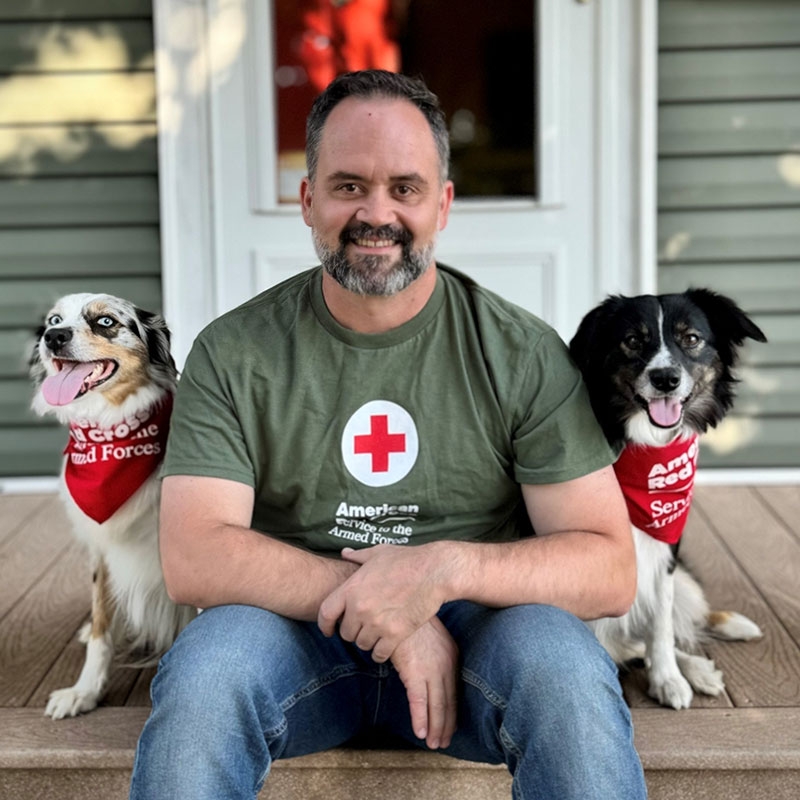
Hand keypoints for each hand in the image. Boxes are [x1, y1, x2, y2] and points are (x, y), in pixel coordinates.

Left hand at [317, 543, 450, 662]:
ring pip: (362, 644)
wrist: (433, 571)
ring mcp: (377, 623)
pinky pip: (379, 654)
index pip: (326, 614)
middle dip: (353, 631)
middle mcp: (360, 608)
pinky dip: (380, 652)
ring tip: (376, 634)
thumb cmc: (406, 559)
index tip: (328, 630)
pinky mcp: (395, 634)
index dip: (325, 625)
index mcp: (352, 588)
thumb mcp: (378, 553)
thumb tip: (345, 553)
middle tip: (363, 626)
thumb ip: (358, 556)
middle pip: (346, 633)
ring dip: (368, 641)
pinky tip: (385, 646)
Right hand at [391, 617, 458, 749]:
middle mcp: (445, 664)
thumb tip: (428, 667)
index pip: (454, 690)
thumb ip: (432, 652)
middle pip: (449, 701)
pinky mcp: (414, 672)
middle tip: (443, 742)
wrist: (395, 604)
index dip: (452, 710)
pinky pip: (419, 702)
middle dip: (446, 724)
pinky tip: (420, 733)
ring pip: (436, 706)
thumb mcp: (428, 634)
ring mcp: (431, 669)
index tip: (450, 726)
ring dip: (435, 728)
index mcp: (451, 654)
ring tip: (433, 743)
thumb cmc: (408, 617)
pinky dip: (420, 719)